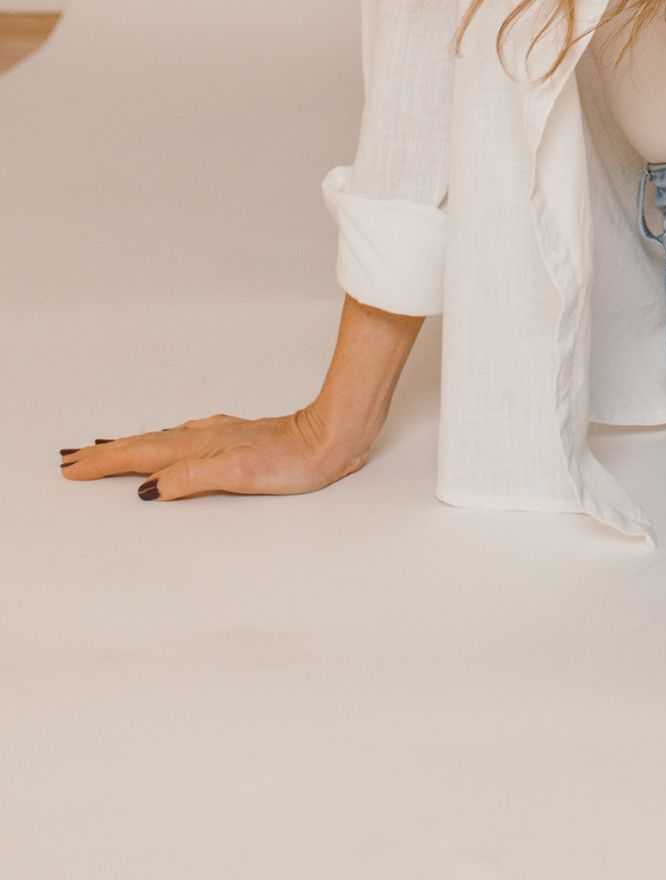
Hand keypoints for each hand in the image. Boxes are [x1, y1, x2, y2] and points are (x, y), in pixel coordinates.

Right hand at [58, 403, 373, 501]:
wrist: (335, 436)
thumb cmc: (297, 460)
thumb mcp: (242, 474)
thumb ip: (195, 477)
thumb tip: (151, 486)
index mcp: (202, 448)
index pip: (142, 456)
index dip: (106, 463)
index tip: (72, 467)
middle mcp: (208, 438)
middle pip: (146, 445)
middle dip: (108, 453)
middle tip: (72, 459)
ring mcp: (223, 437)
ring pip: (164, 441)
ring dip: (131, 447)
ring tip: (106, 449)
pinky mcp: (239, 440)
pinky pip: (186, 440)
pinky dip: (163, 443)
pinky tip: (168, 445)